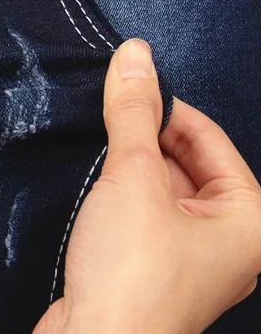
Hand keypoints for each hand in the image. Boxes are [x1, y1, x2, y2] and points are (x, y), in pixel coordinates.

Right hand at [34, 39, 260, 332]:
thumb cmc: (132, 278)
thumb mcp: (133, 178)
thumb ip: (132, 114)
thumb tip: (135, 56)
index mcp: (249, 220)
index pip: (210, 138)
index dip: (166, 108)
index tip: (127, 87)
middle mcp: (227, 241)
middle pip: (184, 163)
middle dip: (143, 139)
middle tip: (105, 117)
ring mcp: (188, 258)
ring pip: (158, 189)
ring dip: (126, 167)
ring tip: (94, 151)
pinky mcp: (150, 270)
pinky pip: (139, 215)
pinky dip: (116, 196)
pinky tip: (89, 188)